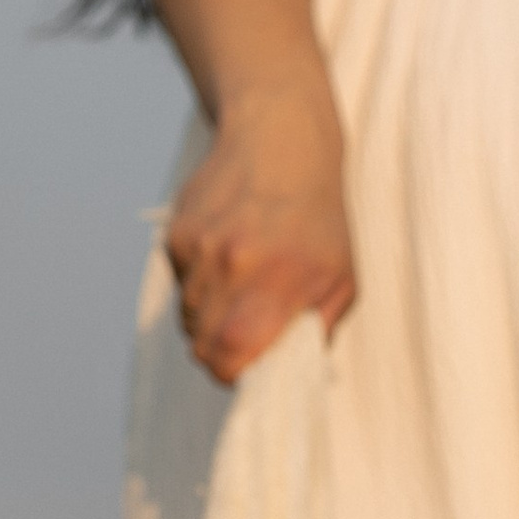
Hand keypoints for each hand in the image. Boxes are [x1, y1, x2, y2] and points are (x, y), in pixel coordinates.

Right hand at [165, 77, 355, 383]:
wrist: (279, 143)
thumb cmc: (318, 220)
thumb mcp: (341, 280)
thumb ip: (318, 332)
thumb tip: (293, 375)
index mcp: (274, 284)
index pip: (230, 355)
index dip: (232, 375)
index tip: (245, 375)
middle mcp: (230, 267)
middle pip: (201, 344)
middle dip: (219, 355)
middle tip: (241, 344)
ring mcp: (198, 249)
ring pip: (188, 318)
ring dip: (208, 321)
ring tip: (239, 295)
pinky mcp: (177, 235)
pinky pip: (180, 286)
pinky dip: (199, 288)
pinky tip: (226, 262)